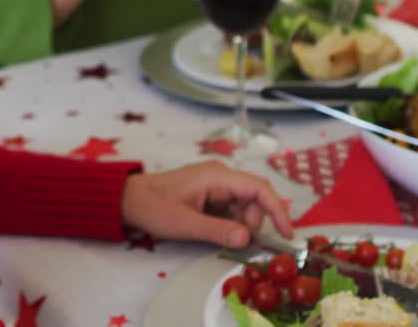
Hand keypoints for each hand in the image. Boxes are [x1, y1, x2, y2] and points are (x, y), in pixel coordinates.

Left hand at [120, 161, 293, 248]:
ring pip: (245, 204)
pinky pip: (233, 208)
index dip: (277, 209)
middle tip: (242, 241)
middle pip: (255, 196)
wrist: (130, 199)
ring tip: (226, 237)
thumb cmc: (154, 207)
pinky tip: (221, 232)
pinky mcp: (211, 194)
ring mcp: (216, 184)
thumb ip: (217, 231)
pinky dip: (234, 223)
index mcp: (216, 176)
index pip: (258, 188)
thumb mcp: (184, 223)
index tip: (287, 233)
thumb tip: (247, 238)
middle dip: (256, 220)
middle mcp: (221, 176)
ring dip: (243, 223)